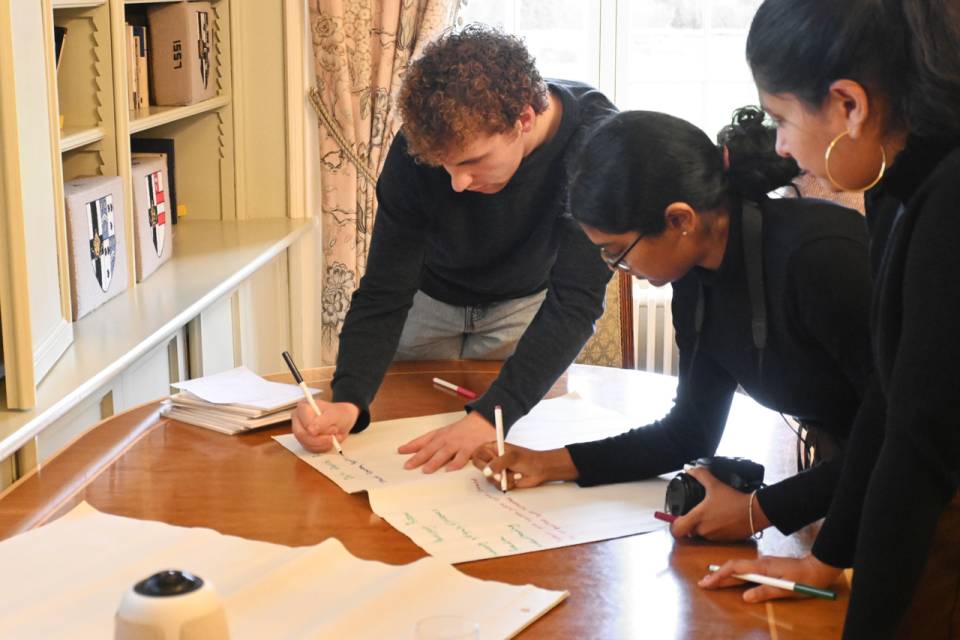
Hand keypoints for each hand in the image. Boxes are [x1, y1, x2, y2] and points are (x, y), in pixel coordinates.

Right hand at [291, 398, 358, 452]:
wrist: (343, 420)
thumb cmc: (339, 414)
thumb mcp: (335, 415)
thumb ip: (323, 421)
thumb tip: (311, 430)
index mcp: (303, 407)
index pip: (304, 422)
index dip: (318, 428)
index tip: (333, 429)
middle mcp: (298, 419)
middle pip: (301, 434)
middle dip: (320, 439)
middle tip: (333, 437)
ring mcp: (300, 431)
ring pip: (306, 444)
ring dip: (324, 443)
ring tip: (334, 436)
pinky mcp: (304, 441)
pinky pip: (311, 449)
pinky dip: (323, 447)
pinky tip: (330, 441)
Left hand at [397, 412, 493, 472]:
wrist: (484, 420)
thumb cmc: (464, 429)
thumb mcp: (445, 431)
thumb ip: (430, 441)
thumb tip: (412, 450)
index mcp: (441, 434)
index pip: (423, 440)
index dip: (411, 446)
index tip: (400, 451)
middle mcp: (447, 439)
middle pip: (430, 448)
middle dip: (418, 457)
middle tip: (408, 466)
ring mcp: (458, 443)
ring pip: (444, 453)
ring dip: (434, 462)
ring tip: (425, 470)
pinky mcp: (470, 448)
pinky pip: (462, 457)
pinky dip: (455, 464)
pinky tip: (449, 470)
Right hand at [471, 443, 578, 488]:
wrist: (541, 470)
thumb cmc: (528, 459)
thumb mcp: (512, 457)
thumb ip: (498, 463)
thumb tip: (486, 471)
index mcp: (494, 448)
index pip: (478, 455)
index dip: (481, 462)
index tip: (487, 466)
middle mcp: (494, 459)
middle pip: (481, 468)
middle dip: (492, 473)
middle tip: (500, 474)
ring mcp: (498, 470)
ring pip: (490, 479)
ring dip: (503, 479)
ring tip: (514, 474)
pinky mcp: (503, 480)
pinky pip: (498, 486)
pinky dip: (507, 484)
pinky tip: (516, 478)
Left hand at [669, 467, 770, 540]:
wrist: (754, 512)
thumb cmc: (734, 500)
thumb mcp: (715, 484)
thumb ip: (700, 475)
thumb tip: (689, 469)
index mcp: (698, 518)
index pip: (677, 530)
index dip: (674, 525)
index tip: (678, 517)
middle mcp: (704, 530)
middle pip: (689, 531)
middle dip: (690, 523)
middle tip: (696, 512)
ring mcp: (714, 538)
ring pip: (701, 534)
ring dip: (702, 527)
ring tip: (710, 514)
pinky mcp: (724, 541)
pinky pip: (713, 537)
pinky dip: (714, 530)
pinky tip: (719, 519)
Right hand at [698, 554, 842, 602]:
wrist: (818, 568)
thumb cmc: (805, 580)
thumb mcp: (786, 589)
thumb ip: (765, 592)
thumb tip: (745, 597)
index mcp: (762, 566)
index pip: (735, 569)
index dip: (720, 576)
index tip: (708, 583)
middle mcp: (760, 562)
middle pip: (733, 568)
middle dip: (717, 576)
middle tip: (703, 583)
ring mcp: (763, 564)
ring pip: (739, 568)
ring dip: (725, 575)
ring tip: (712, 581)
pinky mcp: (767, 567)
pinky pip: (745, 569)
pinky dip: (734, 574)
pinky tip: (731, 579)